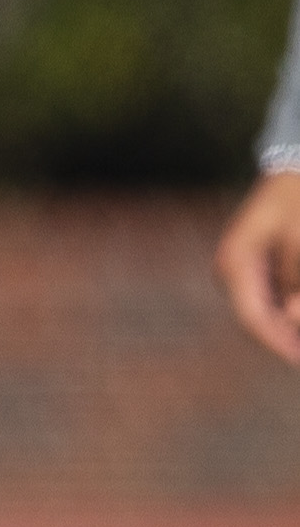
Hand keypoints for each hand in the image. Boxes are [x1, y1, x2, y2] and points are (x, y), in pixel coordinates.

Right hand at [221, 169, 299, 365]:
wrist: (295, 165)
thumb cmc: (298, 200)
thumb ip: (298, 282)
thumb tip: (291, 317)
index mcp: (234, 265)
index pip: (253, 320)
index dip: (280, 346)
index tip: (299, 361)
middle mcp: (233, 271)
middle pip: (259, 319)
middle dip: (286, 337)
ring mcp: (244, 269)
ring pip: (267, 310)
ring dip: (288, 324)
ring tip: (297, 341)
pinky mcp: (260, 265)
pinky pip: (275, 296)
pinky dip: (289, 308)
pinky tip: (295, 313)